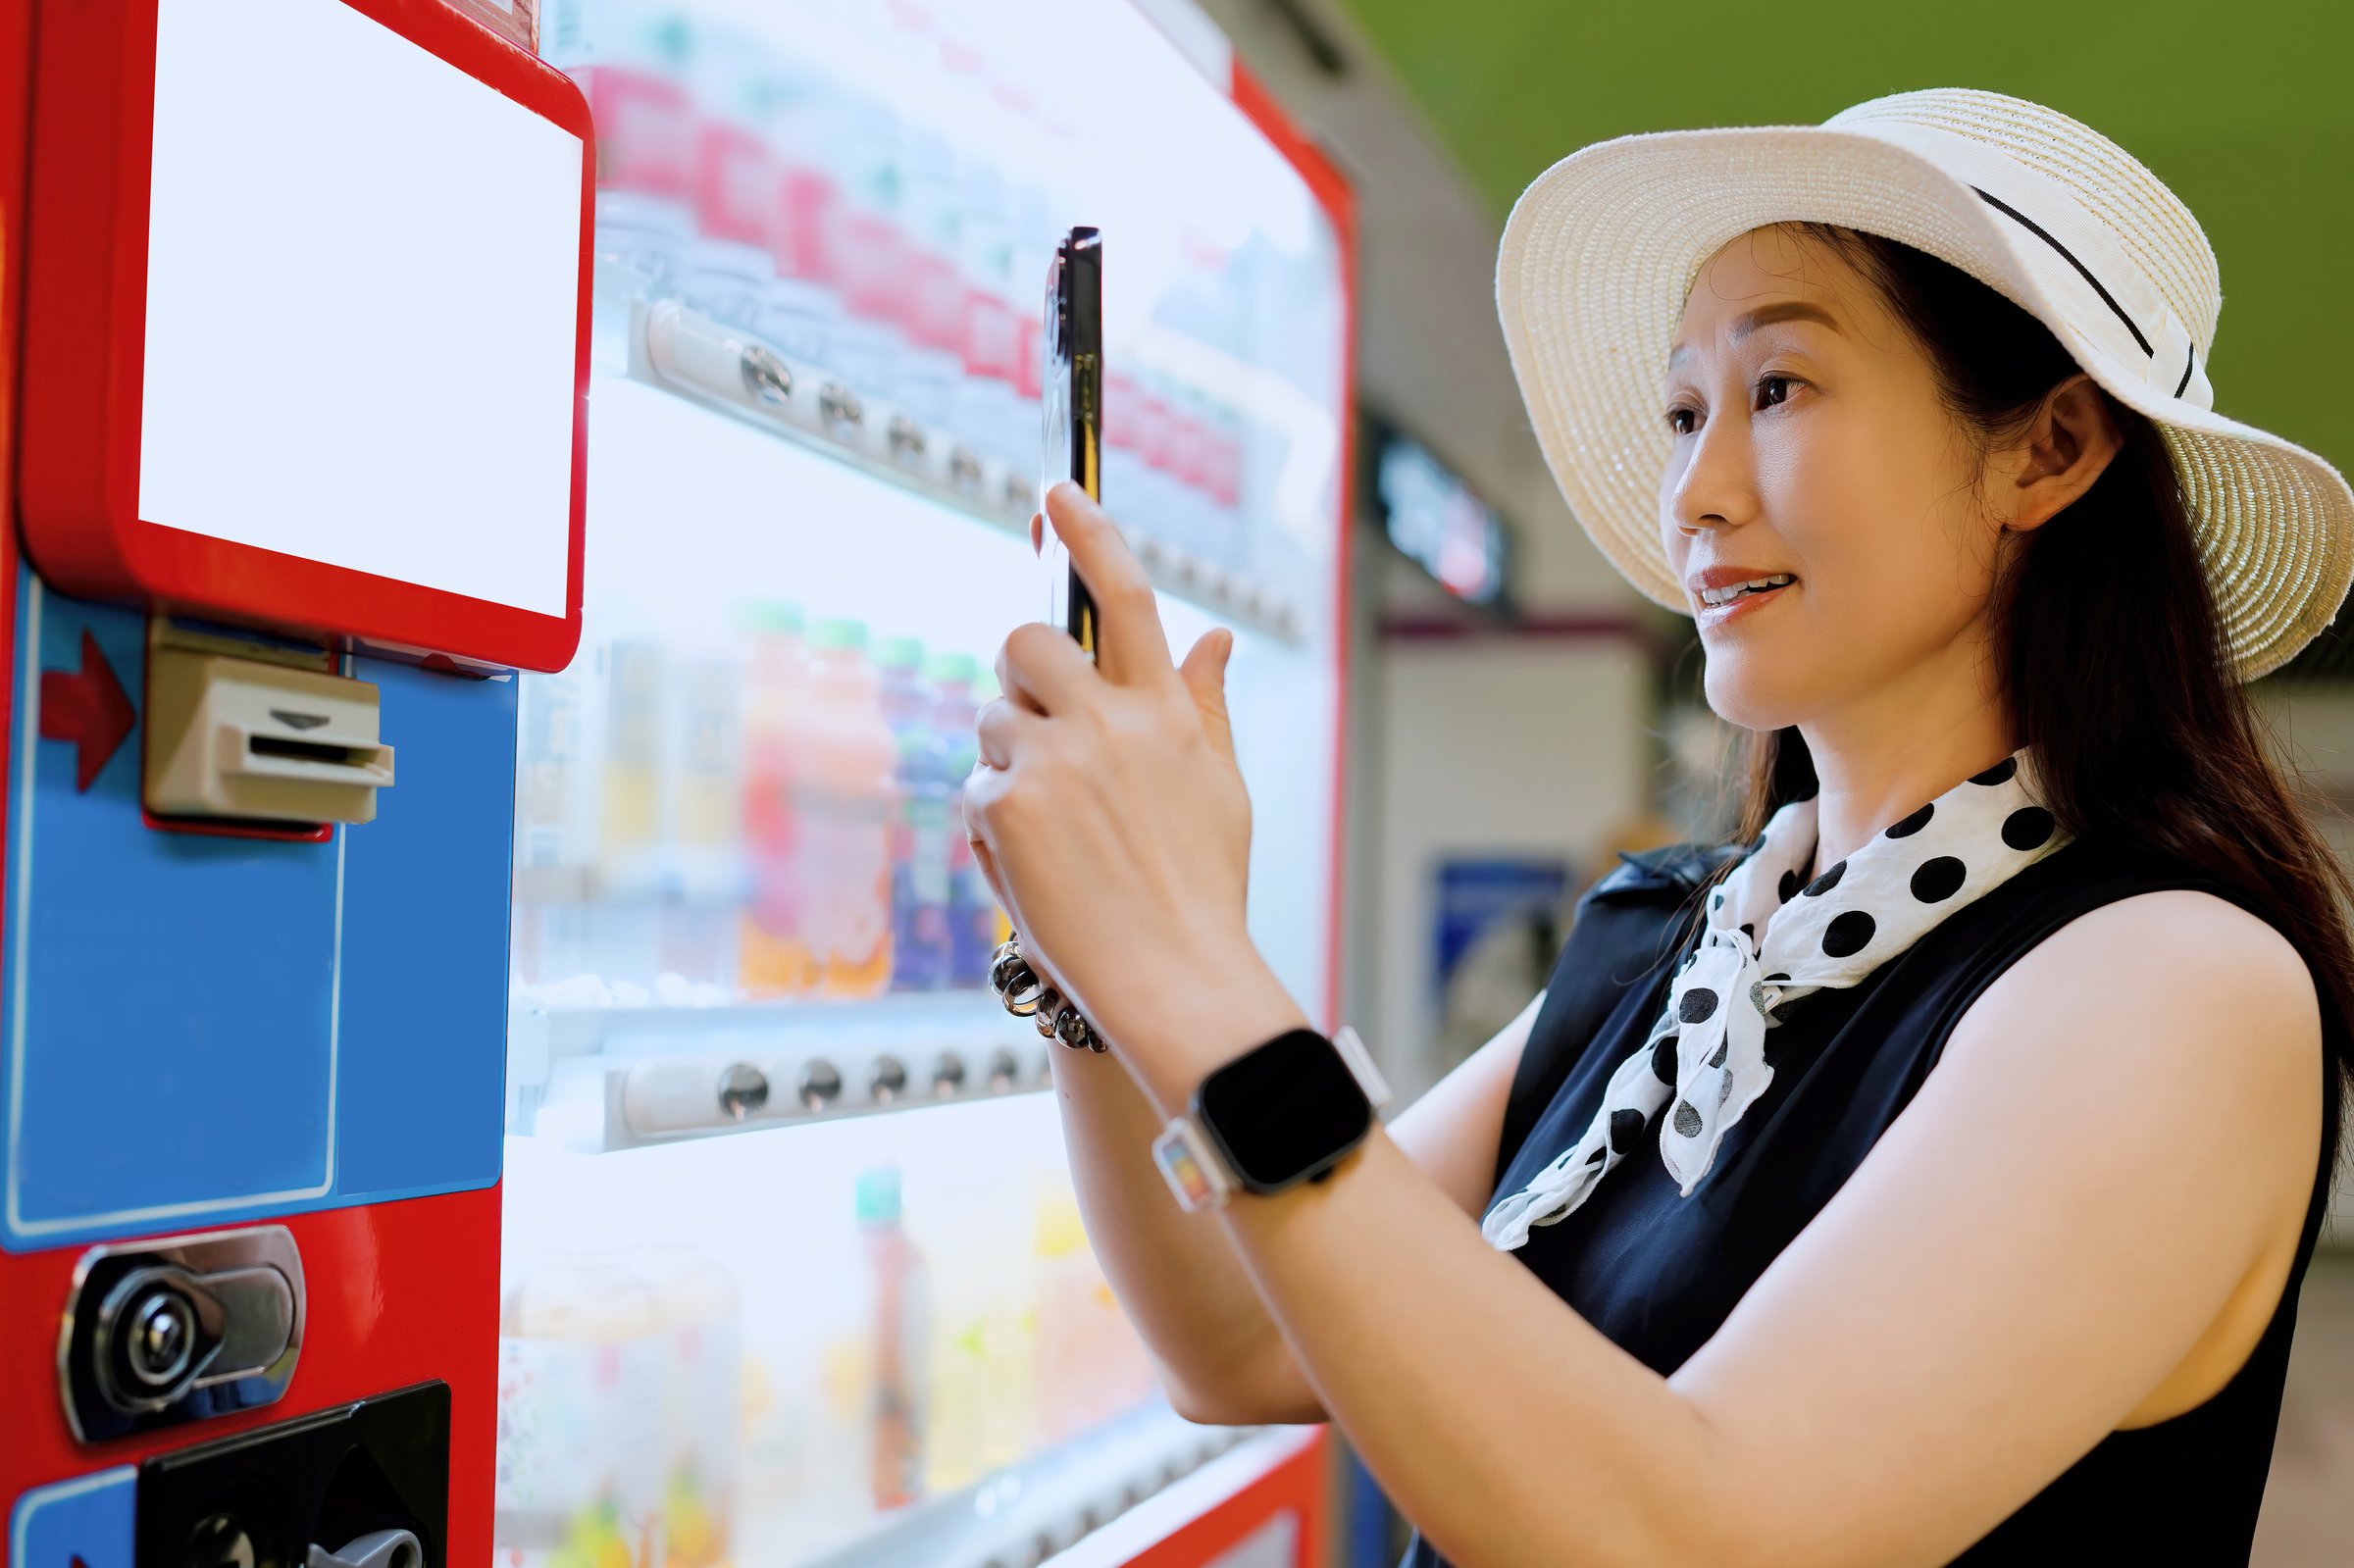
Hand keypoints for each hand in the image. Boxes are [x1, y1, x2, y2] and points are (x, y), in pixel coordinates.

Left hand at [964, 482, 1306, 1111]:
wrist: (1174, 977)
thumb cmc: (1201, 888)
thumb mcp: (1220, 788)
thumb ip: (1204, 704)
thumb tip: (1215, 636)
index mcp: (1167, 710)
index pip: (1125, 594)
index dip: (1089, 533)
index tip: (1056, 491)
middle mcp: (1111, 721)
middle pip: (1029, 640)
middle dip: (1020, 672)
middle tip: (1037, 723)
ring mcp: (1055, 760)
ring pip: (993, 715)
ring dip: (1007, 756)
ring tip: (1052, 825)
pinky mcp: (1007, 804)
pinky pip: (978, 785)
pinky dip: (996, 822)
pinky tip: (1037, 865)